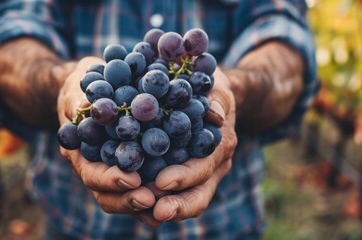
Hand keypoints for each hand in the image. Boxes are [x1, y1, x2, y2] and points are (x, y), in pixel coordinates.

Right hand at [57, 57, 156, 221]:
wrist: (94, 88)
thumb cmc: (83, 85)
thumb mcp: (78, 86)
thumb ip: (78, 99)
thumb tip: (85, 108)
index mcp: (80, 152)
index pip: (92, 173)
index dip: (110, 180)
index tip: (132, 179)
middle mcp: (95, 167)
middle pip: (109, 194)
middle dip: (129, 199)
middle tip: (152, 200)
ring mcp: (113, 170)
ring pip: (125, 196)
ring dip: (143, 203)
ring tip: (165, 203)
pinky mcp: (132, 167)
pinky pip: (142, 187)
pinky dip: (155, 195)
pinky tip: (175, 197)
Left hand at [146, 67, 236, 223]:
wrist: (212, 99)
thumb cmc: (210, 88)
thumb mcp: (216, 85)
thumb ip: (217, 97)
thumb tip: (214, 115)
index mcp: (221, 143)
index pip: (205, 165)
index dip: (185, 176)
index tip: (161, 181)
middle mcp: (215, 165)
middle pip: (200, 193)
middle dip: (179, 205)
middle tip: (156, 213)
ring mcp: (202, 174)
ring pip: (189, 200)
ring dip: (168, 209)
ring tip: (144, 215)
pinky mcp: (186, 176)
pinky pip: (176, 195)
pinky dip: (160, 203)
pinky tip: (140, 207)